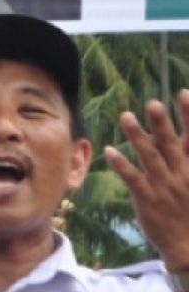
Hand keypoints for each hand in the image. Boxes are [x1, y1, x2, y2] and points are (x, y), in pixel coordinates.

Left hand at [104, 90, 188, 268]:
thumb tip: (186, 139)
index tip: (183, 93)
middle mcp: (181, 174)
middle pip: (170, 144)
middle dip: (161, 123)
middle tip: (152, 103)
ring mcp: (163, 186)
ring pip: (149, 156)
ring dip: (136, 136)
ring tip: (125, 117)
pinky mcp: (146, 198)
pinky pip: (132, 178)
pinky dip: (121, 164)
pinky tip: (109, 150)